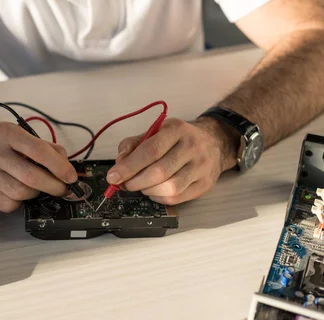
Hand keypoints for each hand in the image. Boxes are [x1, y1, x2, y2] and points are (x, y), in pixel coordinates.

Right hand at [0, 121, 77, 211]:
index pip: (39, 152)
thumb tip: (65, 163)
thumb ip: (42, 146)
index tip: (71, 176)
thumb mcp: (16, 132)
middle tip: (63, 189)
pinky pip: (8, 205)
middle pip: (32, 177)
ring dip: (37, 194)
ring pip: (21, 193)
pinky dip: (20, 203)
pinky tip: (20, 193)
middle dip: (54, 186)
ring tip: (38, 188)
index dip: (59, 167)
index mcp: (7, 134)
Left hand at [106, 117, 237, 205]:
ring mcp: (201, 167)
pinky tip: (154, 190)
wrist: (213, 141)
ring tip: (141, 185)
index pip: (150, 150)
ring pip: (169, 188)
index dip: (129, 166)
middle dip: (135, 182)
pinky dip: (159, 197)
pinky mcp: (204, 184)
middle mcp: (191, 147)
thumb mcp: (154, 131)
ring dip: (147, 190)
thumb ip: (132, 145)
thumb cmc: (178, 138)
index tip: (113, 176)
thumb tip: (119, 164)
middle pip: (159, 172)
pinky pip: (177, 198)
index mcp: (176, 130)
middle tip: (125, 184)